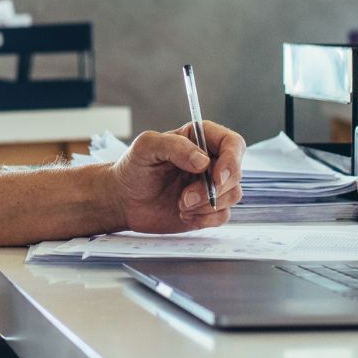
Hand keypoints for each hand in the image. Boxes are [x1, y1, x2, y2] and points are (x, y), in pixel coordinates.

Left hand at [106, 122, 245, 233]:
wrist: (123, 200)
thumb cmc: (133, 169)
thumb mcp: (146, 147)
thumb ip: (174, 146)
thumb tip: (203, 161)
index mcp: (200, 139)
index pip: (232, 144)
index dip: (232, 160)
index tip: (217, 177)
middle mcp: (210, 161)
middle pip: (235, 173)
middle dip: (213, 189)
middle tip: (185, 198)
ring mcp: (211, 186)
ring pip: (232, 195)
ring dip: (207, 204)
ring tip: (180, 205)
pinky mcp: (208, 208)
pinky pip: (223, 216)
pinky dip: (205, 218)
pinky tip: (184, 215)